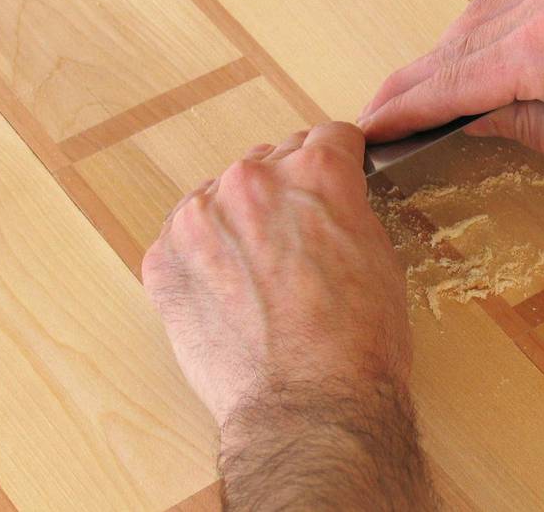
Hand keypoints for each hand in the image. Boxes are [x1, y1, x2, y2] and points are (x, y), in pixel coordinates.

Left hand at [142, 122, 407, 427]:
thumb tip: (331, 204)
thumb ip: (347, 210)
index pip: (328, 137)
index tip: (335, 175)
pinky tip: (230, 290)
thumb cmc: (358, 343)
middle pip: (272, 161)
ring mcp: (200, 217)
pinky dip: (206, 254)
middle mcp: (252, 180)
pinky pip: (186, 236)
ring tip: (262, 274)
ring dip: (243, 220)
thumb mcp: (381, 257)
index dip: (339, 161)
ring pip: (223, 196)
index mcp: (315, 172)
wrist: (310, 406)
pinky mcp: (163, 257)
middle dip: (288, 192)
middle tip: (299, 240)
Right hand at [359, 0, 543, 196]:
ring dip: (448, 56)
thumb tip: (480, 119)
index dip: (408, 108)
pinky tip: (475, 59)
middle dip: (415, 80)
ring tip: (419, 92)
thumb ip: (527, 131)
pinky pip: (520, 5)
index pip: (455, 81)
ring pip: (484, 17)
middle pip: (459, 42)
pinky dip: (488, 35)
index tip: (372, 126)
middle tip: (381, 112)